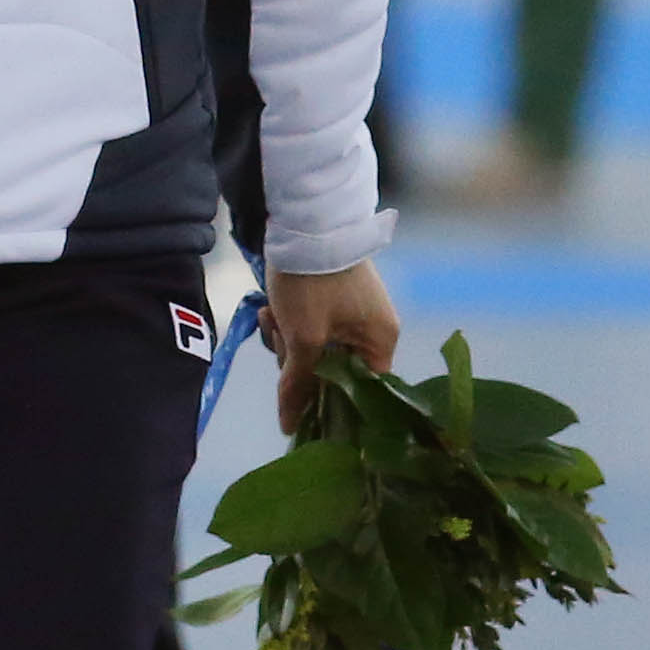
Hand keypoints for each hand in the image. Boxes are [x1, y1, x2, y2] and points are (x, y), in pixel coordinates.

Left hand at [260, 258, 400, 434]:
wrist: (303, 222)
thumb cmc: (312, 284)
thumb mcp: (302, 337)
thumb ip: (297, 384)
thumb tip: (289, 427)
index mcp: (381, 342)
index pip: (362, 390)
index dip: (329, 398)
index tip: (301, 399)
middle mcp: (373, 328)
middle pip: (332, 368)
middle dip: (297, 356)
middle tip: (281, 336)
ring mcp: (351, 310)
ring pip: (313, 345)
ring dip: (285, 334)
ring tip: (272, 314)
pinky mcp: (329, 295)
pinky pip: (307, 322)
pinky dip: (286, 317)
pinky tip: (269, 306)